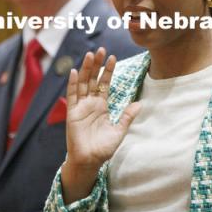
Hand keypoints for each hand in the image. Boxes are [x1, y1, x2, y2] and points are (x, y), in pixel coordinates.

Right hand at [61, 48, 140, 202]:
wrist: (89, 161)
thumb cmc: (103, 148)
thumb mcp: (119, 131)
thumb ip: (127, 116)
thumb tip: (140, 103)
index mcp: (101, 106)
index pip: (105, 84)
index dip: (108, 71)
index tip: (113, 57)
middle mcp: (90, 103)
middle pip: (93, 79)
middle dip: (97, 65)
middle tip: (102, 49)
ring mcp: (81, 107)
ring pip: (83, 83)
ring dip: (86, 69)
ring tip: (90, 55)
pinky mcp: (72, 113)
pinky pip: (72, 96)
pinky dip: (72, 84)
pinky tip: (74, 72)